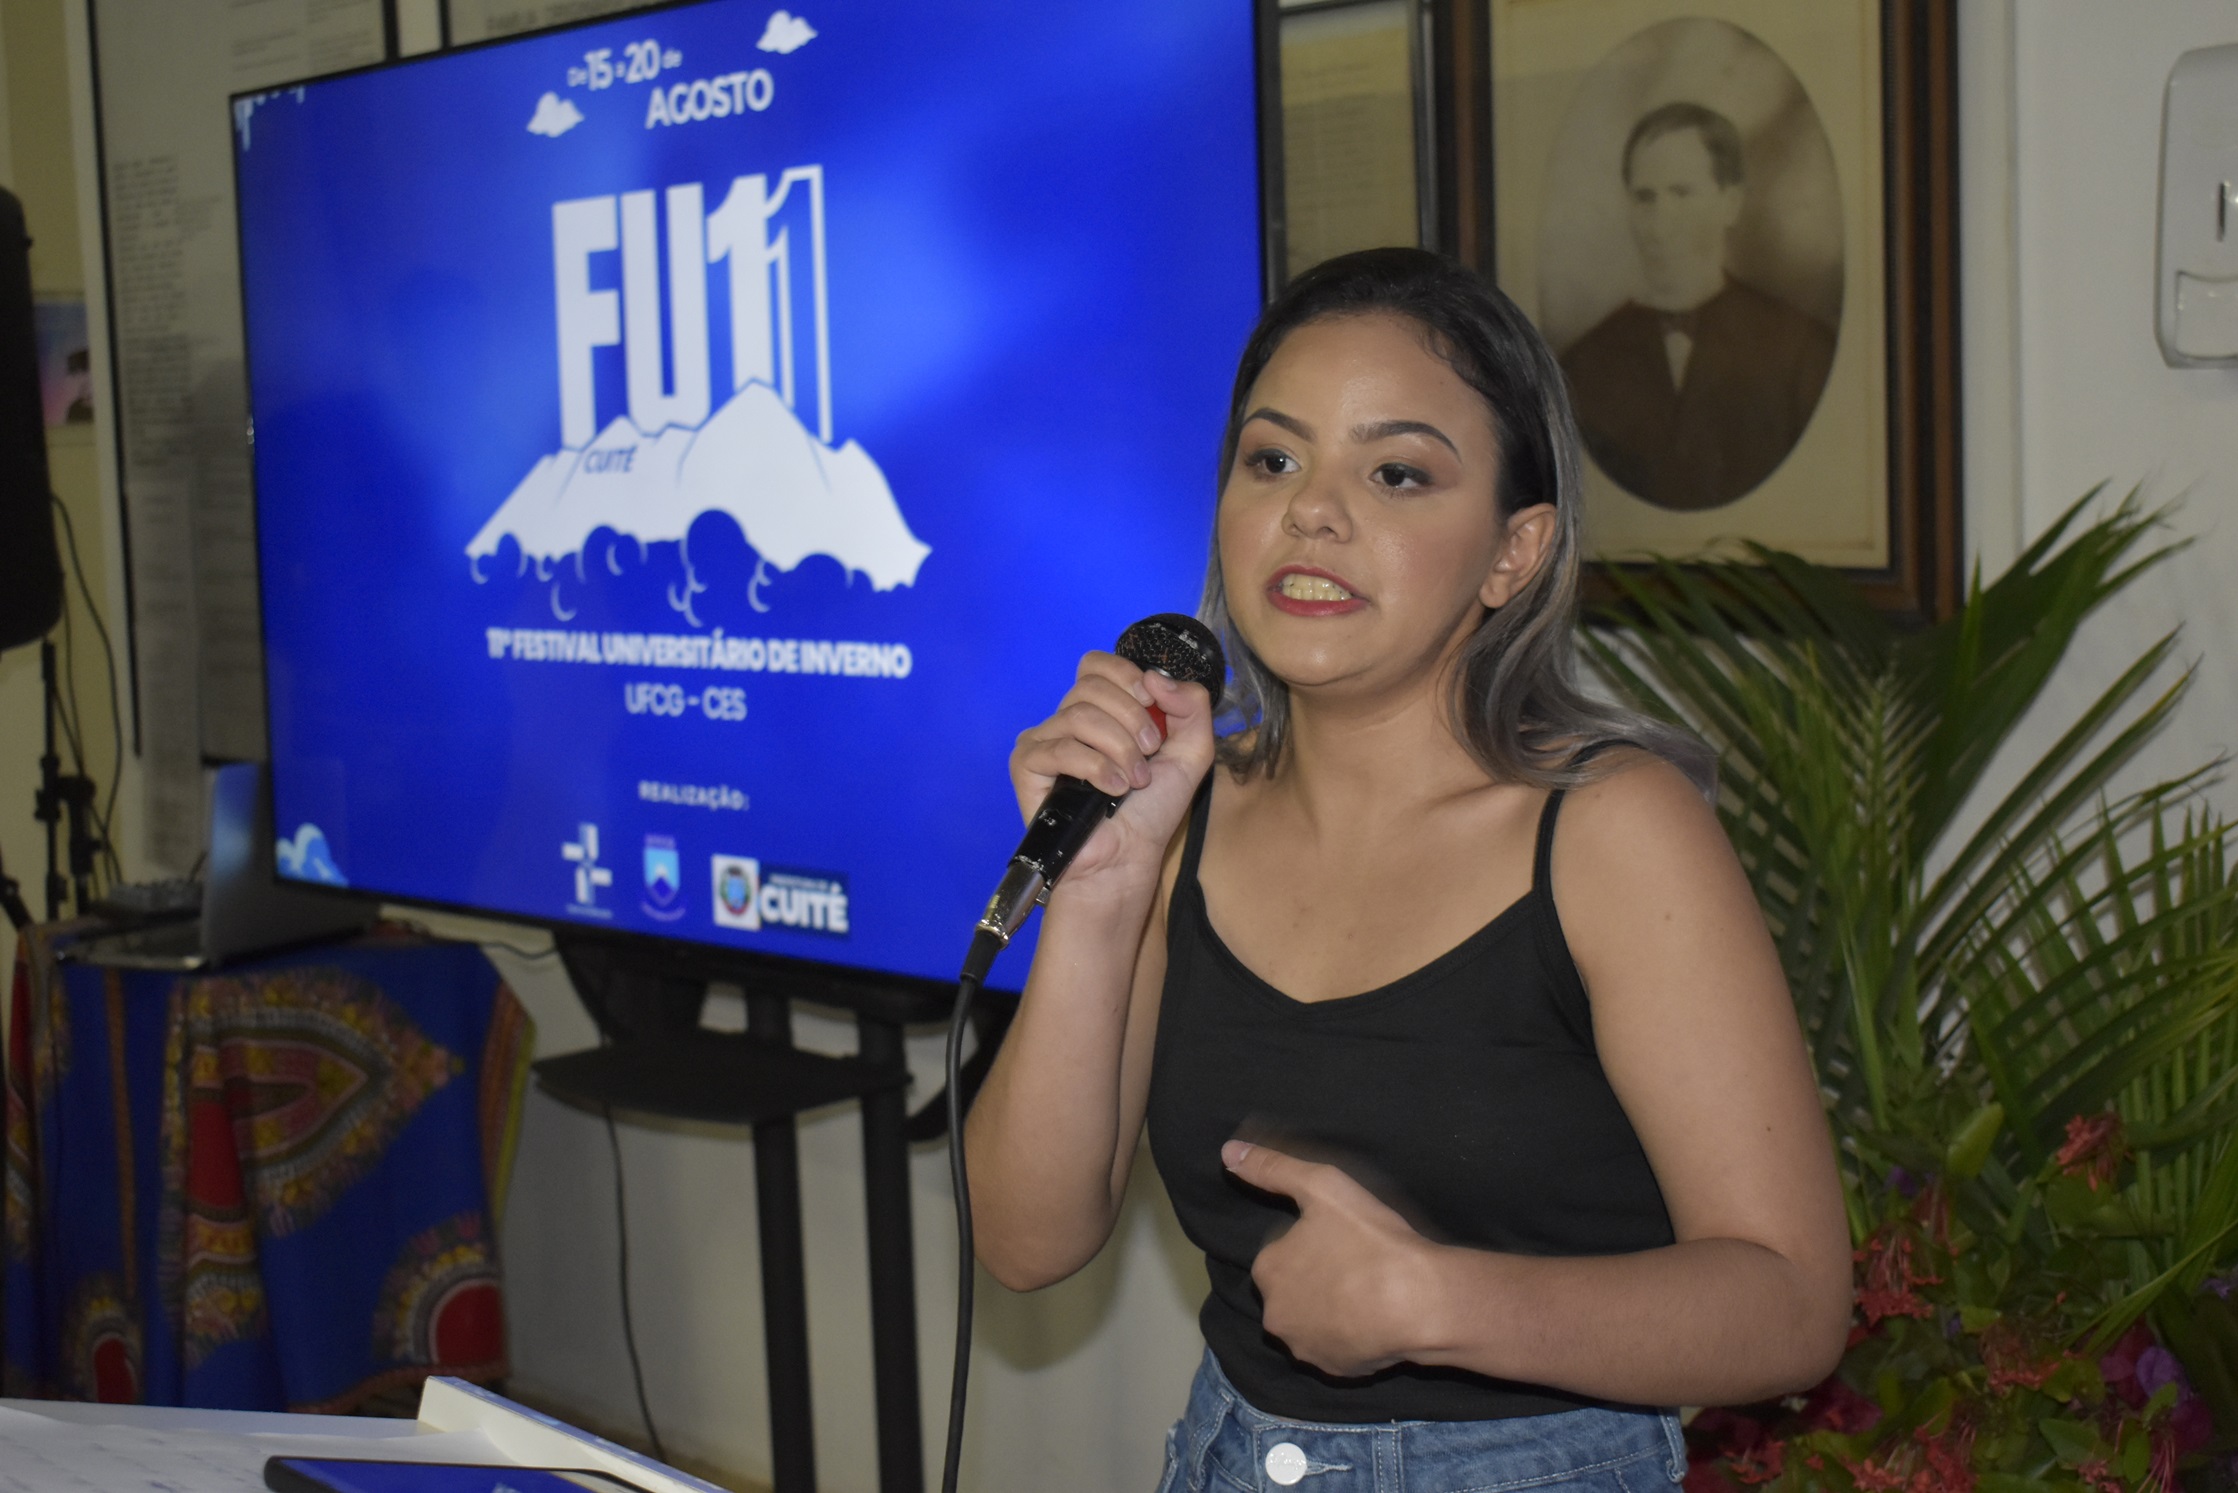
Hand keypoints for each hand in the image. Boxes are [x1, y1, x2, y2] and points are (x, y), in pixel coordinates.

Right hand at [1008, 652, 1215, 888]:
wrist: (1129, 856)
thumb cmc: (1153, 809)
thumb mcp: (1193, 751)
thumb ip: (1191, 705)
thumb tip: (1154, 676)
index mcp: (1100, 710)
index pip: (1097, 664)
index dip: (1126, 677)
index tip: (1152, 706)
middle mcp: (1068, 719)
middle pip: (1091, 685)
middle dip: (1132, 719)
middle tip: (1149, 755)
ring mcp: (1044, 740)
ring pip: (1079, 715)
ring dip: (1119, 748)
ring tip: (1133, 781)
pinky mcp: (1027, 765)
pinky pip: (1060, 747)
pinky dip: (1096, 768)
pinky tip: (1112, 790)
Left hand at [1222, 1140, 1444, 1377]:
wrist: (1420, 1302)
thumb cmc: (1369, 1240)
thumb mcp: (1321, 1186)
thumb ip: (1272, 1168)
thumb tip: (1227, 1152)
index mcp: (1268, 1271)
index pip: (1280, 1255)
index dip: (1311, 1244)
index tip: (1341, 1239)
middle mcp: (1275, 1316)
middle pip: (1292, 1291)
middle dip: (1315, 1280)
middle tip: (1356, 1264)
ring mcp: (1304, 1348)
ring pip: (1311, 1322)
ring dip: (1330, 1310)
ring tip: (1369, 1292)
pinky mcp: (1334, 1371)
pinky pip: (1335, 1349)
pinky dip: (1349, 1336)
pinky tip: (1374, 1318)